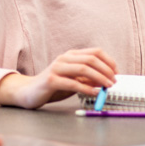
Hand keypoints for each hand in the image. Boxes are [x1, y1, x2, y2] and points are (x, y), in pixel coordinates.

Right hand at [0, 48, 117, 108]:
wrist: (28, 92)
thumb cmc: (53, 86)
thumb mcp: (73, 80)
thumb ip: (87, 78)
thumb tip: (106, 80)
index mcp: (71, 56)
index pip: (95, 52)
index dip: (108, 61)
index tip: (116, 72)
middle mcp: (64, 59)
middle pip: (91, 59)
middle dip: (106, 70)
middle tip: (114, 82)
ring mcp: (57, 68)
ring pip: (83, 69)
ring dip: (99, 78)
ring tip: (107, 87)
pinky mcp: (51, 80)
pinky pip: (72, 83)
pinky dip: (86, 88)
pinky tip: (93, 93)